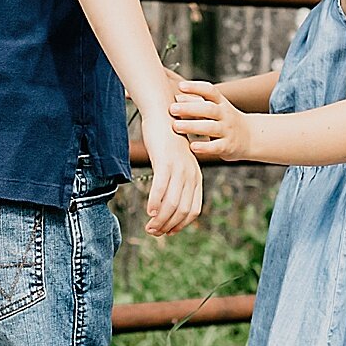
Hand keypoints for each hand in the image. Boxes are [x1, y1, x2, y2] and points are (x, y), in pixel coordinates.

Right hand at [141, 115, 202, 236]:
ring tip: (150, 227)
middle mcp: (191, 175)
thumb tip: (167, 201)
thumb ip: (176, 180)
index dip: (181, 225)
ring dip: (160, 220)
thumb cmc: (167, 139)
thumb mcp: (177, 161)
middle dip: (168, 226)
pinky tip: (148, 211)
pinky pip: (161, 188)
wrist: (164, 112)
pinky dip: (155, 203)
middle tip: (154, 232)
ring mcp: (179, 169)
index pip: (194, 210)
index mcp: (196, 177)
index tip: (168, 232)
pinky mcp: (165, 162)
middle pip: (182, 210)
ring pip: (172, 203)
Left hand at [170, 80, 254, 160]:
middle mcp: (225, 115)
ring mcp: (228, 131)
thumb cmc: (225, 121)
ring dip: (193, 126)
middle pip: (209, 109)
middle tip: (172, 109)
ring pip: (211, 127)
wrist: (250, 138)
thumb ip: (197, 103)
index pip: (210, 91)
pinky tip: (192, 146)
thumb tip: (177, 97)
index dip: (196, 87)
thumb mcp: (215, 109)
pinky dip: (204, 147)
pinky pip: (216, 146)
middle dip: (190, 108)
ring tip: (176, 126)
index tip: (181, 86)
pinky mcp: (228, 147)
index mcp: (221, 103)